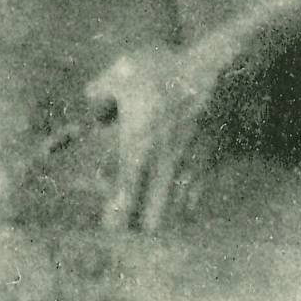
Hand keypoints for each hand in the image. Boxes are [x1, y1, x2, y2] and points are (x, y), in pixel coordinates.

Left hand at [85, 44, 214, 232]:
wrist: (211, 66)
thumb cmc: (162, 70)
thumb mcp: (120, 73)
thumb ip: (100, 89)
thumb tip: (89, 97)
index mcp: (138, 143)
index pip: (126, 188)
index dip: (118, 211)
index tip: (111, 229)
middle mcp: (163, 158)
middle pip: (154, 202)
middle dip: (146, 222)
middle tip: (139, 235)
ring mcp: (190, 157)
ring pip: (179, 197)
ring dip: (169, 214)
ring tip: (161, 228)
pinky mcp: (211, 149)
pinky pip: (201, 181)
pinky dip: (193, 198)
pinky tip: (190, 207)